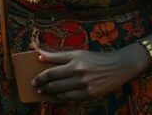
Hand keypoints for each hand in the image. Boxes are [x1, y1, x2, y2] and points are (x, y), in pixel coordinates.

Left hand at [33, 45, 147, 100]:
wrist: (117, 67)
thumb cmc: (95, 58)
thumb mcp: (77, 53)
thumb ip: (57, 55)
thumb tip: (39, 56)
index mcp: (75, 62)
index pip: (52, 72)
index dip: (41, 77)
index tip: (34, 80)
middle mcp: (79, 74)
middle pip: (55, 83)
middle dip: (44, 86)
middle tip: (37, 87)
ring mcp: (85, 86)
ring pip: (62, 93)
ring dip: (51, 93)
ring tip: (45, 92)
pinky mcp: (90, 95)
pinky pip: (71, 99)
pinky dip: (62, 98)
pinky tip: (58, 96)